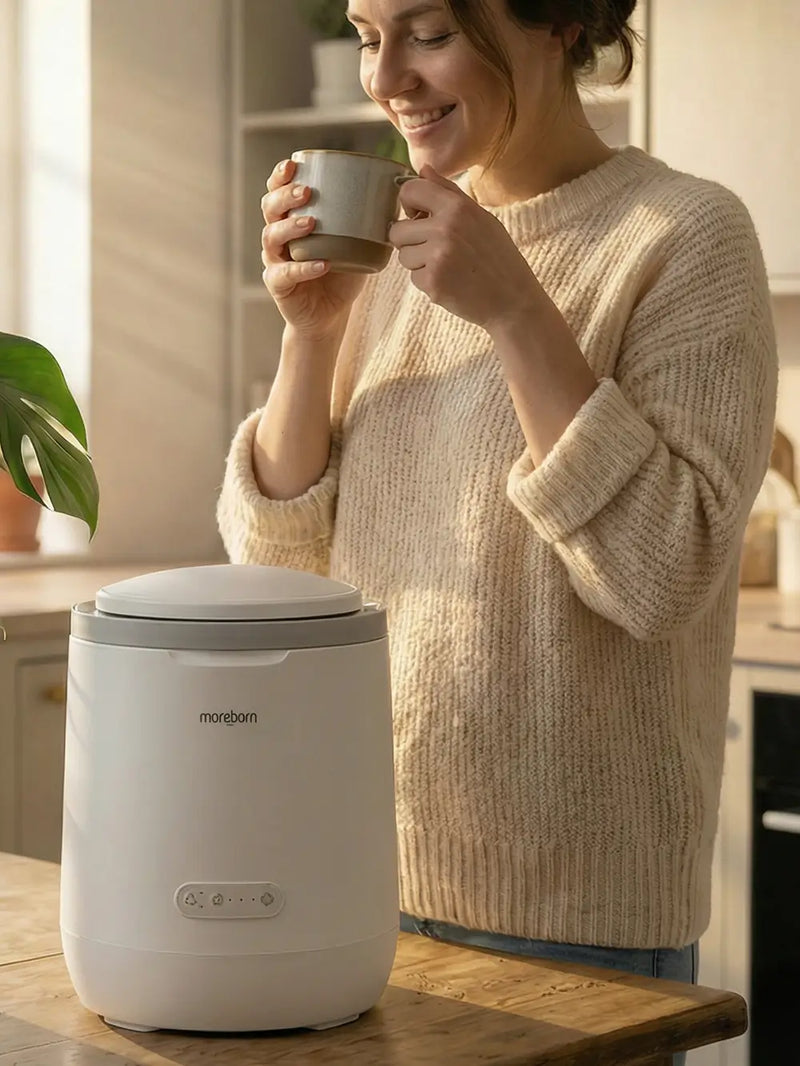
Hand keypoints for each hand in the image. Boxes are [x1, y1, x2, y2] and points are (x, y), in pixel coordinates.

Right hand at [261, 159, 365, 339]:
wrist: (330, 314)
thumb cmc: (341, 274)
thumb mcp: (355, 243)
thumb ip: (366, 221)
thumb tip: (397, 195)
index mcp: (291, 220)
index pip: (277, 192)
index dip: (279, 177)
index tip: (292, 164)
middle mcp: (278, 237)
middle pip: (270, 209)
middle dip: (285, 196)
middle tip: (306, 191)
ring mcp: (276, 261)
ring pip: (271, 238)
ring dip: (290, 227)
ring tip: (311, 222)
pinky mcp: (279, 286)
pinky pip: (286, 274)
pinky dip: (304, 268)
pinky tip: (322, 264)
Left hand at [389, 164, 541, 331]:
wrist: (513, 300)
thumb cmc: (498, 258)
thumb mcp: (481, 217)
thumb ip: (449, 193)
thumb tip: (423, 170)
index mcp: (457, 207)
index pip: (409, 190)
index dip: (408, 205)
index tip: (418, 218)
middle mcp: (445, 228)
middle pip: (397, 230)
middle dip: (411, 241)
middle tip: (437, 251)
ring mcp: (438, 256)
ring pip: (403, 256)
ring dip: (419, 264)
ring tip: (448, 267)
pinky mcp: (433, 282)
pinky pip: (413, 278)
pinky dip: (428, 283)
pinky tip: (451, 283)